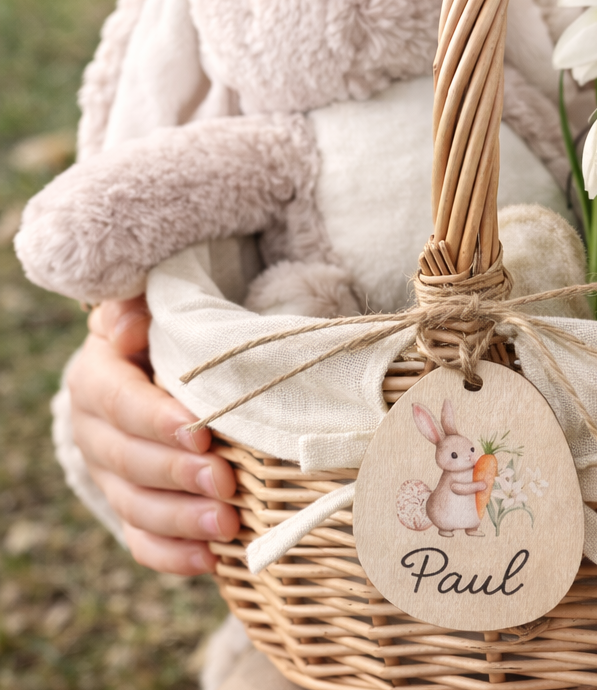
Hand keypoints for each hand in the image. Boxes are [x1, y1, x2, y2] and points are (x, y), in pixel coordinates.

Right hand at [66, 297, 239, 573]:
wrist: (156, 369)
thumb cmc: (165, 334)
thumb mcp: (154, 312)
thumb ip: (138, 311)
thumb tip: (130, 324)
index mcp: (96, 379)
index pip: (120, 401)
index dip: (157, 421)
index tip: (201, 433)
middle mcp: (93, 432)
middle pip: (127, 461)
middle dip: (178, 475)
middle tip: (225, 482)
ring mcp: (110, 476)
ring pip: (135, 506)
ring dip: (181, 520)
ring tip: (227, 526)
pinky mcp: (131, 507)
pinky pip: (142, 541)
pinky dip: (174, 554)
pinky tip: (210, 561)